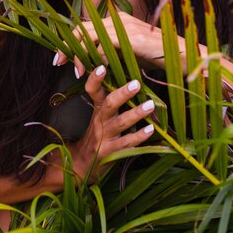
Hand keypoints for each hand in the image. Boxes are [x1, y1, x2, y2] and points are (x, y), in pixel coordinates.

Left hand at [53, 12, 170, 76]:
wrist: (181, 52)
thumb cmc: (156, 54)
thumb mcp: (129, 50)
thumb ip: (111, 50)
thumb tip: (92, 60)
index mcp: (116, 20)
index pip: (85, 26)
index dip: (70, 41)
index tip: (61, 57)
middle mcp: (117, 19)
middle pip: (83, 28)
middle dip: (68, 46)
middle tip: (59, 62)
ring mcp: (124, 27)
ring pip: (90, 37)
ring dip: (80, 55)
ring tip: (77, 71)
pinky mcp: (132, 38)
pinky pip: (105, 47)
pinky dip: (97, 59)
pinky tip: (96, 70)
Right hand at [69, 65, 154, 182]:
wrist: (81, 165)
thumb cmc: (96, 135)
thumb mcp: (99, 116)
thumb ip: (109, 99)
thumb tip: (131, 78)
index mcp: (97, 109)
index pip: (92, 91)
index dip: (95, 80)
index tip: (101, 67)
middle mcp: (99, 121)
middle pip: (109, 104)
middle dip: (123, 93)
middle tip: (136, 83)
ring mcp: (104, 137)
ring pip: (120, 123)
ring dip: (136, 113)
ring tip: (151, 105)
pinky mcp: (110, 152)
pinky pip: (126, 143)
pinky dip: (139, 136)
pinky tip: (151, 130)